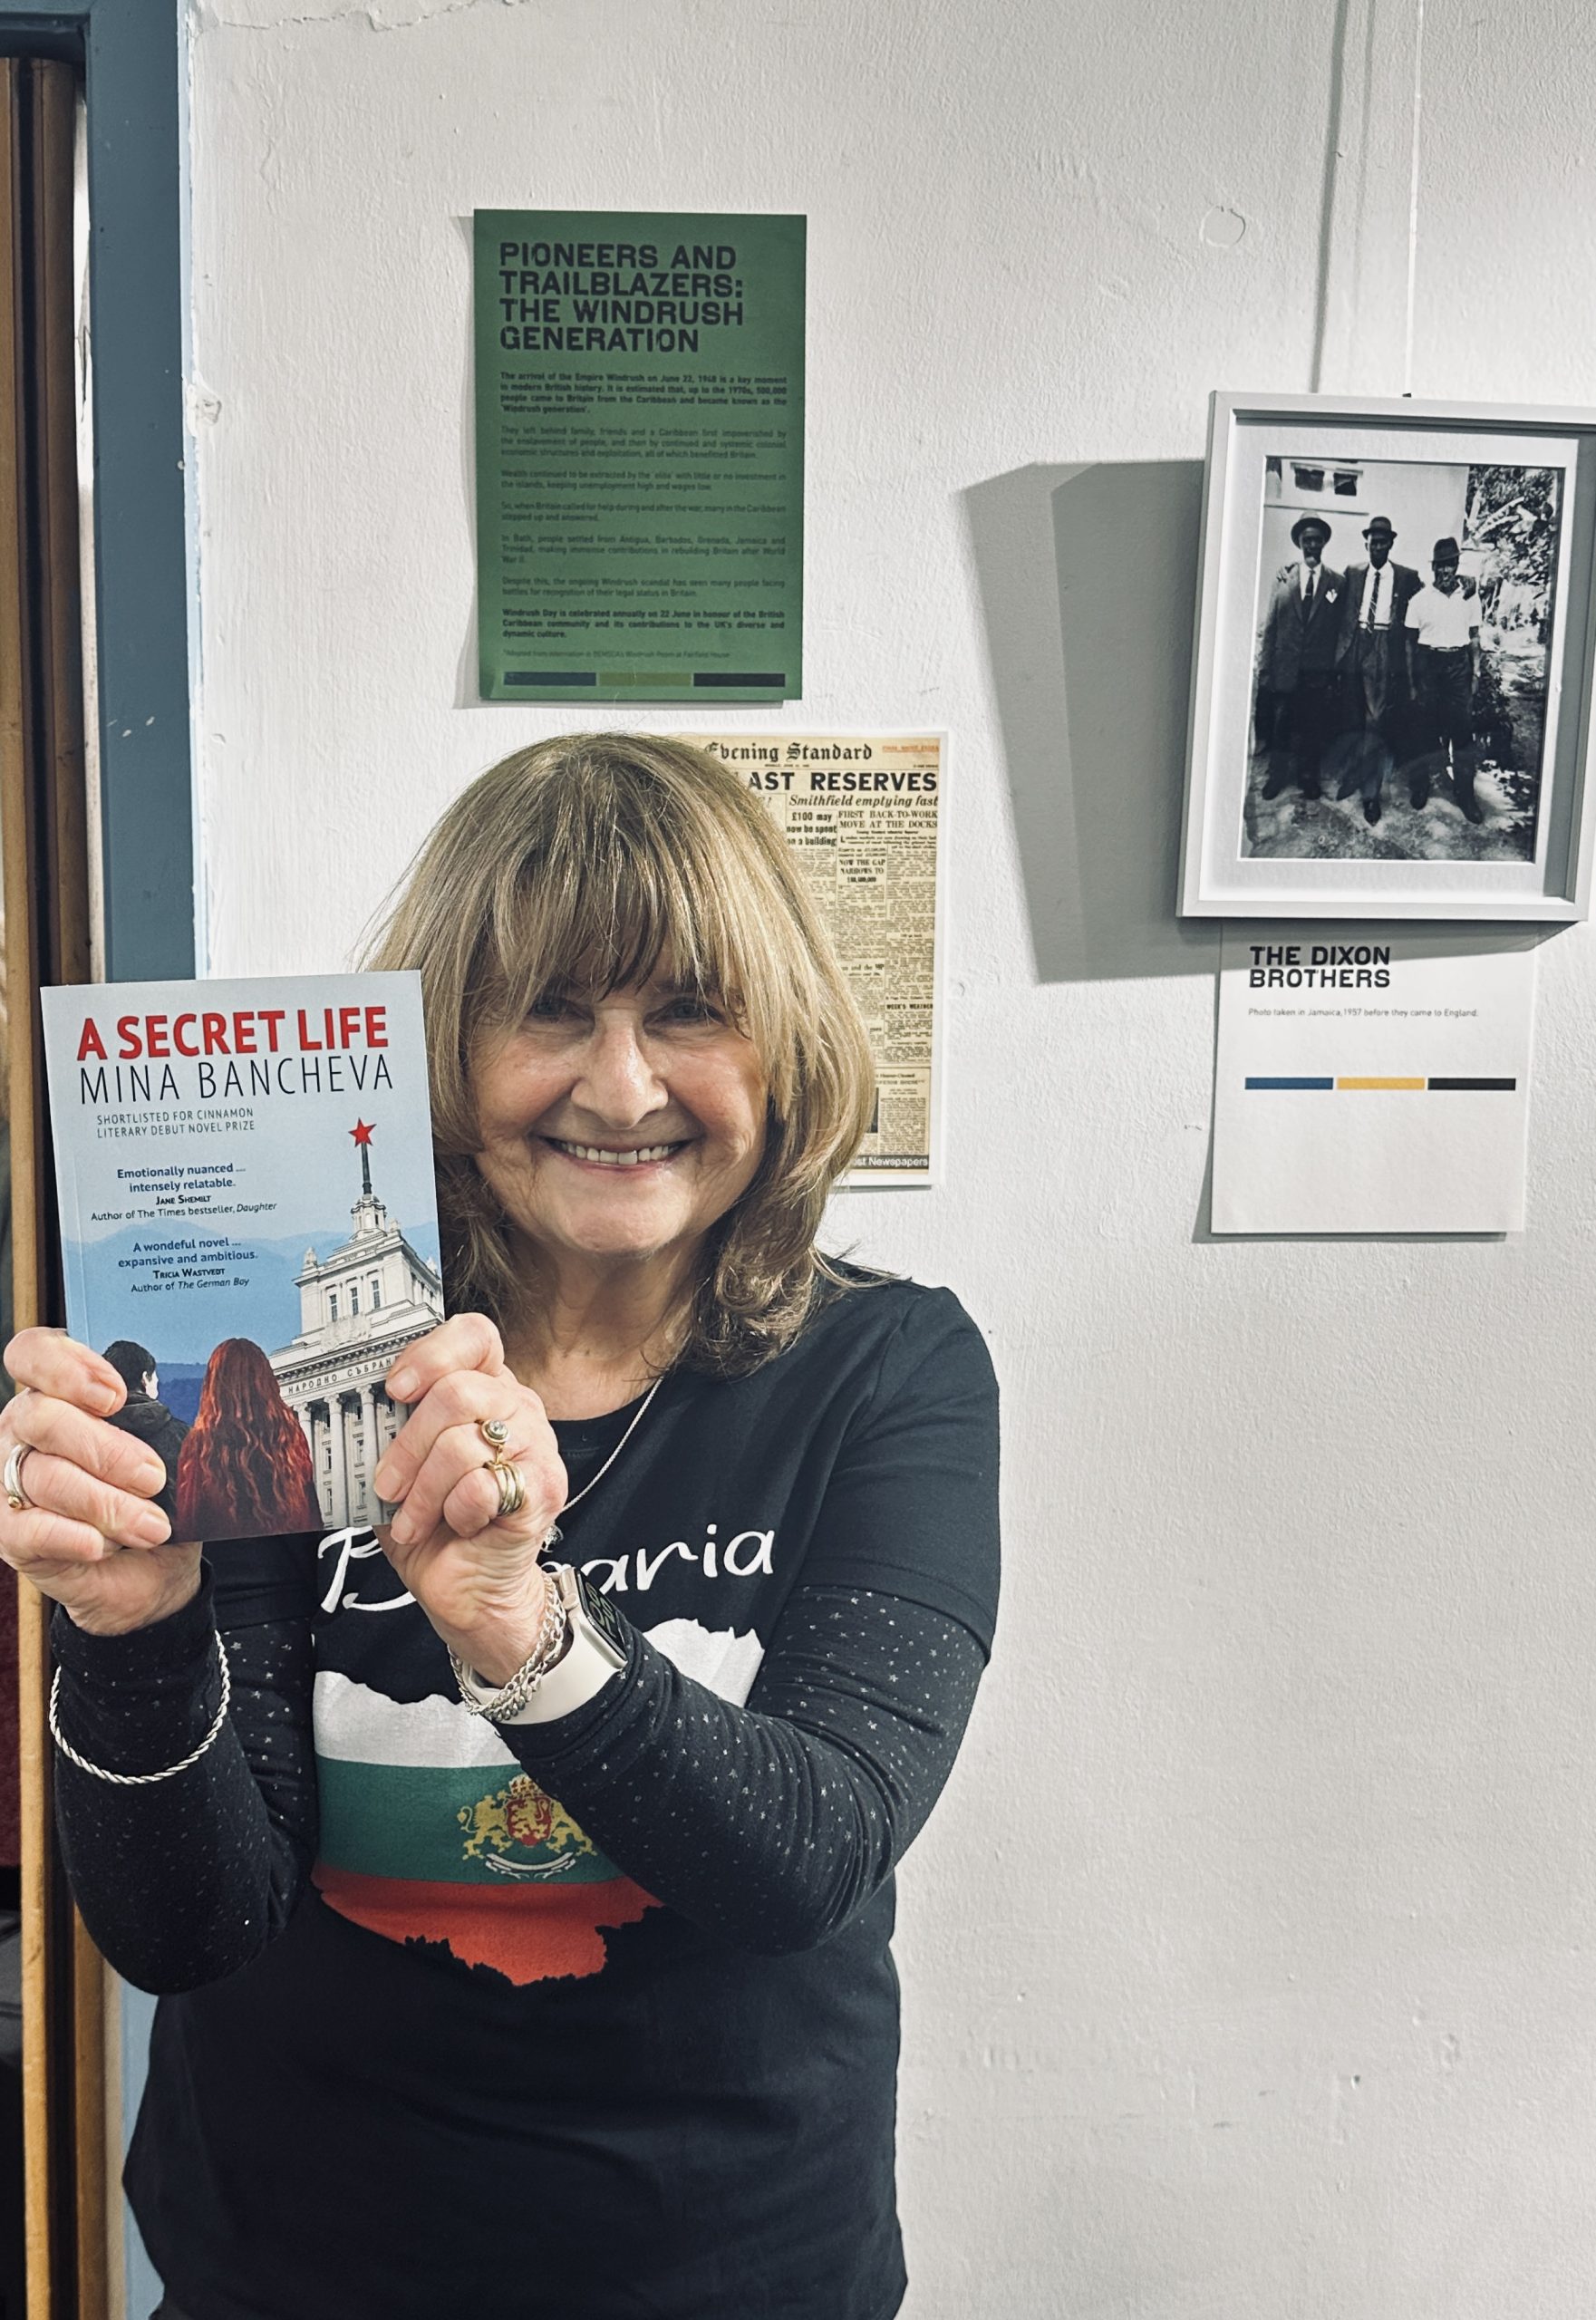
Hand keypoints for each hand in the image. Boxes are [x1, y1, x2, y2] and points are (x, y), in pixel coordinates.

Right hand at [0, 1329, 200, 1634]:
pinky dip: (71, 1535)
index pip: (32, 1355)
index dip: (65, 1367)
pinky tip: (100, 1543)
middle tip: (153, 1477)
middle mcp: (23, 1432)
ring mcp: (9, 1482)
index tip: (113, 1395)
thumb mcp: (166, 1453)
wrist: (147, 1570)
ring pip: (45, 1477)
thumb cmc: (149, 1499)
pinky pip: (31, 1529)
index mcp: (55, 1397)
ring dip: (106, 1502)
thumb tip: (206, 1417)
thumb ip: (164, 1427)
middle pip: (43, 1417)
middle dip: (106, 1448)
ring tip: (152, 1525)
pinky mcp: (11, 1535)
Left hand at [375, 1315, 566, 1685]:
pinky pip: (481, 1487)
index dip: (430, 1354)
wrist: (471, 1591)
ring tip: (414, 1518)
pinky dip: (452, 1513)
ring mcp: (538, 1448)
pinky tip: (456, 1526)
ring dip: (422, 1490)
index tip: (394, 1390)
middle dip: (407, 1445)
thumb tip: (348, 1407)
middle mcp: (520, 1409)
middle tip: (387, 1483)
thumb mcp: (402, 1470)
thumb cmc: (437, 1526)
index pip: (475, 1336)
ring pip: (463, 1443)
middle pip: (457, 1392)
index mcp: (488, 1390)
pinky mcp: (543, 1491)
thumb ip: (389, 1432)